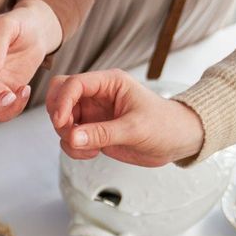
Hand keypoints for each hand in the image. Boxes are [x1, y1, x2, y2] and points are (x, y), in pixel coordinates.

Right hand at [45, 69, 204, 165]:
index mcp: (109, 83)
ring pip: (62, 120)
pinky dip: (74, 148)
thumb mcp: (135, 129)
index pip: (73, 84)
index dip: (62, 102)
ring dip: (67, 137)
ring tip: (89, 149)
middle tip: (70, 134)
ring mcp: (93, 114)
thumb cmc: (164, 126)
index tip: (61, 123)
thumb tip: (72, 137)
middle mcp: (97, 95)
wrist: (177, 141)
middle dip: (59, 117)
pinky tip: (94, 153)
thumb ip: (102, 133)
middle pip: (60, 96)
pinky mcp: (92, 131)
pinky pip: (70, 138)